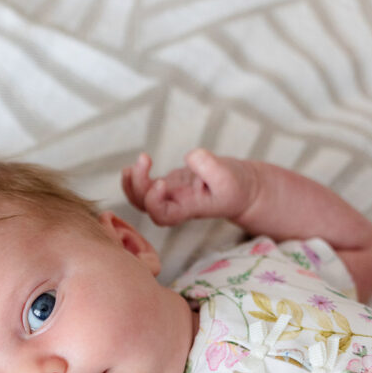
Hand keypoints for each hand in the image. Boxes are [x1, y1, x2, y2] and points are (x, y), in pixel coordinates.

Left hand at [121, 148, 258, 227]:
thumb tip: (189, 157)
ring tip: (132, 166)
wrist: (239, 191)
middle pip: (147, 207)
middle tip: (144, 160)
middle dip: (139, 186)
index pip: (163, 215)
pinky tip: (132, 167)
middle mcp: (175, 206)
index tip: (161, 182)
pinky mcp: (169, 185)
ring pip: (141, 199)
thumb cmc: (236, 187)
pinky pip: (145, 187)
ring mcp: (170, 196)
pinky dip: (135, 178)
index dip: (155, 202)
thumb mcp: (229, 177)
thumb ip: (210, 167)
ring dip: (132, 184)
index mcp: (188, 209)